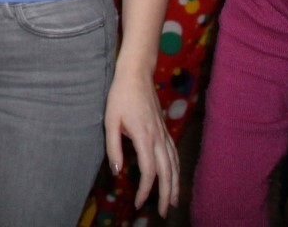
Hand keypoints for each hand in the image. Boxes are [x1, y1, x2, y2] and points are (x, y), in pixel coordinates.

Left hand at [104, 68, 178, 214]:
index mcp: (145, 137)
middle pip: (167, 172)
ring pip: (174, 164)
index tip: (137, 203)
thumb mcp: (110, 120)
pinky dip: (176, 169)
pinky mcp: (164, 129)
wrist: (136, 74)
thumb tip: (117, 171)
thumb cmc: (120, 96)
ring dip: (175, 184)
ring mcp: (164, 133)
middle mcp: (158, 137)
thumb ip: (113, 147)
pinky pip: (174, 154)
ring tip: (174, 201)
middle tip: (163, 213)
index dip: (145, 190)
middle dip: (166, 195)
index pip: (149, 172)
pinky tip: (174, 176)